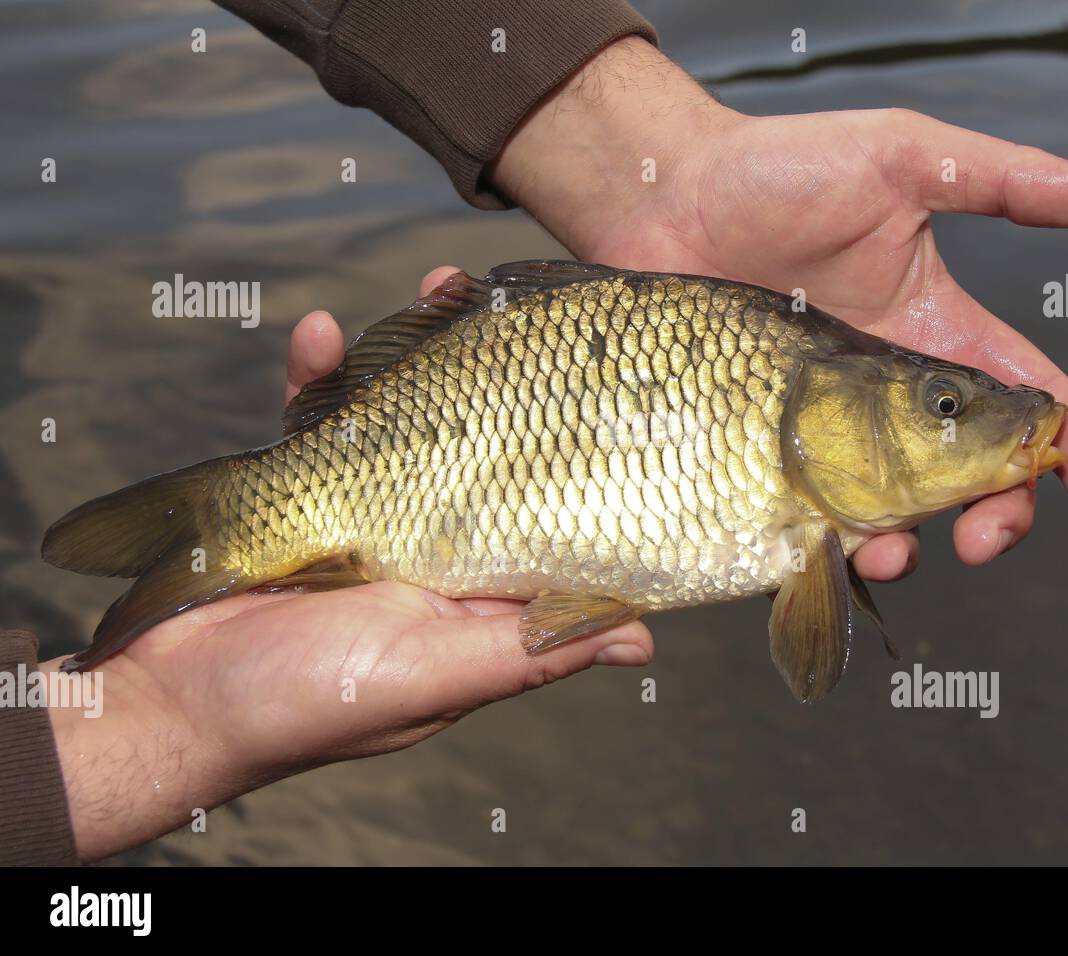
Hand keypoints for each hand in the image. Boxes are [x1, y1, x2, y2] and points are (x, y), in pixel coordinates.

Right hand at [47, 269, 651, 861]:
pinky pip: (315, 424)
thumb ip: (527, 651)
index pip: (539, 500)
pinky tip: (316, 334)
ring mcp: (369, 516)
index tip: (581, 369)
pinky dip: (316, 378)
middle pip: (476, 442)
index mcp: (478, 586)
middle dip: (491, 369)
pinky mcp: (302, 499)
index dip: (563, 438)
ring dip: (413, 350)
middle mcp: (434, 544)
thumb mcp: (435, 678)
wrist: (174, 706)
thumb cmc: (312, 705)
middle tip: (498, 298)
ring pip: (403, 418)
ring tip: (432, 287)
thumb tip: (642, 638)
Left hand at [492, 37, 1067, 580]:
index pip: (1026, 402)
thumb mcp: (898, 158)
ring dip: (911, 543)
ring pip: (889, 513)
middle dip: (999, 518)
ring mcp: (821, 432)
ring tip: (894, 548)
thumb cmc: (777, 171)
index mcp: (934, 336)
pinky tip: (822, 550)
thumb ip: (998, 178)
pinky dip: (822, 551)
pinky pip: (798, 517)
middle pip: (970, 478)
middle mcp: (887, 397)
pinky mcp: (757, 451)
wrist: (665, 197)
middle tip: (988, 537)